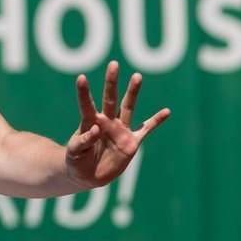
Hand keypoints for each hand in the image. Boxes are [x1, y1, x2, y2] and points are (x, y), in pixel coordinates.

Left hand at [66, 61, 169, 188]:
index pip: (86, 105)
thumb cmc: (76, 160)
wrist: (87, 175)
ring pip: (128, 108)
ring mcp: (120, 130)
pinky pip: (146, 129)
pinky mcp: (131, 142)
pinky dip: (156, 121)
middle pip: (110, 99)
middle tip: (113, 64)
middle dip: (111, 83)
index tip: (81, 77)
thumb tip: (96, 129)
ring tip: (137, 76)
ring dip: (132, 93)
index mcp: (89, 122)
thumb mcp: (74, 152)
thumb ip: (84, 141)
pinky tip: (166, 111)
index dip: (84, 92)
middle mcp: (106, 122)